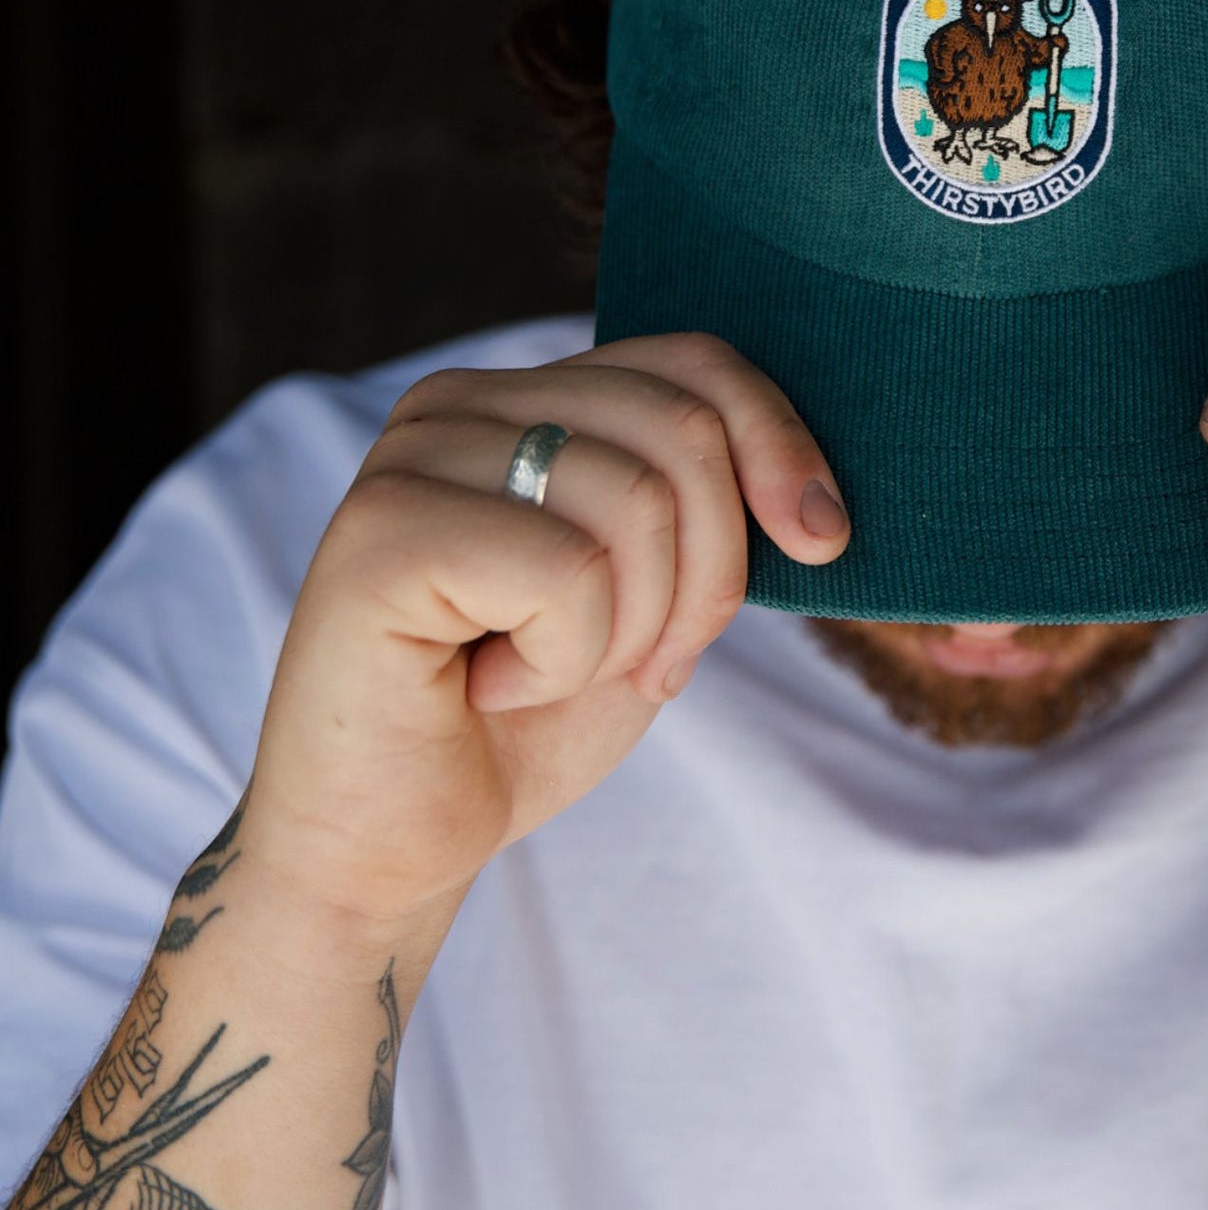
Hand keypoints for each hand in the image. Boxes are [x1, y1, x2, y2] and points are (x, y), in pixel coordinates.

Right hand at [244, 333, 848, 926]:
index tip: (823, 542)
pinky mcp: (382, 533)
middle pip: (683, 429)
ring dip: (632, 632)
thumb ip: (704, 511)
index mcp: (524, 396)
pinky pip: (568, 573)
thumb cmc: (524, 720)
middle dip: (710, 576)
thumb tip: (815, 500)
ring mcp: (410, 458)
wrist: (391, 847)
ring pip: (638, 502)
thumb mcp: (652, 596)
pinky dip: (564, 661)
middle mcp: (459, 403)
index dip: (781, 444)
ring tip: (551, 672)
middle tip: (650, 665)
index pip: (695, 362)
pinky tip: (489, 685)